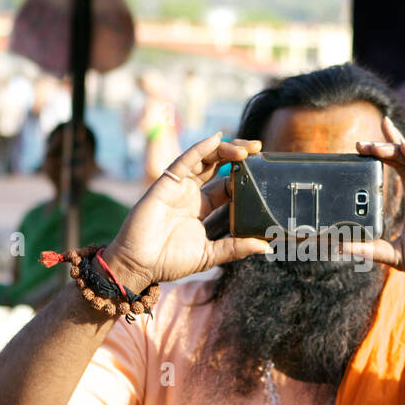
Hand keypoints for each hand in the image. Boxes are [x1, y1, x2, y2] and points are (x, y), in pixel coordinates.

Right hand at [102, 132, 271, 289]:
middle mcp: (192, 194)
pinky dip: (200, 149)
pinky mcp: (165, 184)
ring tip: (246, 148)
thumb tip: (265, 246)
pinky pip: (184, 161)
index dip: (243, 175)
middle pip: (218, 165)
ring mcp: (179, 187)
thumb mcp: (210, 255)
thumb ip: (235, 248)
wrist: (139, 265)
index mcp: (202, 208)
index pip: (227, 185)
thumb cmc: (170, 262)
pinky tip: (216, 140)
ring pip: (204, 159)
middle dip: (238, 155)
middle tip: (259, 149)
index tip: (262, 169)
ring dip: (224, 149)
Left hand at [344, 117, 404, 291]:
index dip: (380, 153)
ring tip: (375, 144)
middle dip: (383, 147)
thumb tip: (341, 247)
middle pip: (403, 159)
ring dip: (395, 149)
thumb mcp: (395, 255)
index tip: (359, 146)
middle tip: (360, 144)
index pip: (396, 167)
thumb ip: (370, 249)